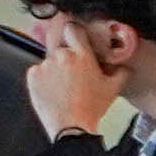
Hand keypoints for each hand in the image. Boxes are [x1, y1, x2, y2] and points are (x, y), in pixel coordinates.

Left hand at [20, 26, 117, 145]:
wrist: (71, 126)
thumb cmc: (92, 107)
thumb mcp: (113, 88)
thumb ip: (121, 71)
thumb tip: (123, 63)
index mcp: (82, 55)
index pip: (73, 29)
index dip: (74, 32)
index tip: (75, 37)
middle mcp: (61, 55)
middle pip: (61, 46)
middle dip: (66, 55)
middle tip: (72, 71)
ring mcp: (44, 65)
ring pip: (49, 60)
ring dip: (55, 68)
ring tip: (63, 85)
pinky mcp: (32, 75)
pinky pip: (38, 71)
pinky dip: (43, 77)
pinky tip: (52, 89)